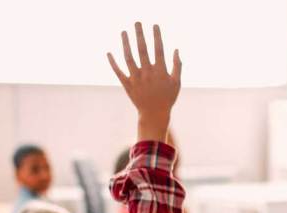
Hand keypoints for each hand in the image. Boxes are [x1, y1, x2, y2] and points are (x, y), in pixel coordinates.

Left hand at [107, 23, 181, 141]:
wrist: (154, 114)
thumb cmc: (167, 98)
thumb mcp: (177, 83)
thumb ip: (177, 66)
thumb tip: (176, 50)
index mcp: (160, 71)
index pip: (158, 49)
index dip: (156, 36)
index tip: (154, 25)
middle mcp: (147, 73)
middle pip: (142, 50)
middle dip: (139, 35)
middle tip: (137, 23)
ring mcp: (136, 78)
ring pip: (129, 57)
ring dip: (125, 44)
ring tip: (124, 32)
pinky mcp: (127, 85)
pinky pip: (118, 72)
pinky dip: (113, 63)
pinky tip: (109, 53)